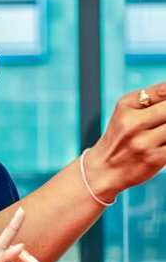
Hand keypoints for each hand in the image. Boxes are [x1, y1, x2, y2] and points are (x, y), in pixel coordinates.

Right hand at [85, 82, 165, 200]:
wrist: (101, 171)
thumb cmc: (118, 138)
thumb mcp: (124, 110)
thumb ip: (152, 96)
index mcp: (126, 108)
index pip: (164, 91)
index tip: (161, 113)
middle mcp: (134, 124)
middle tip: (161, 123)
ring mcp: (145, 143)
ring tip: (160, 132)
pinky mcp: (155, 159)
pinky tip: (161, 143)